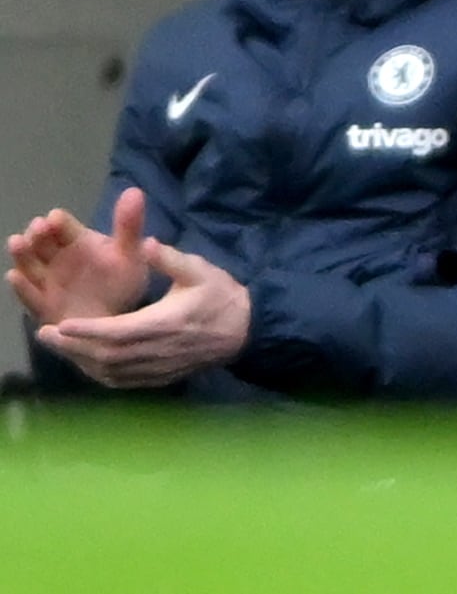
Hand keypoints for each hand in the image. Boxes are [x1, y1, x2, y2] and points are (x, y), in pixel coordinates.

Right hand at [8, 188, 154, 329]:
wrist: (114, 320)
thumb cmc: (120, 282)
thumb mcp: (130, 254)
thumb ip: (129, 226)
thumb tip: (135, 191)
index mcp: (77, 241)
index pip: (63, 226)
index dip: (58, 221)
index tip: (56, 218)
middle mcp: (57, 258)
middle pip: (42, 242)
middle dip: (38, 234)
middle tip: (38, 228)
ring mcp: (47, 281)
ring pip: (30, 265)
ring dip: (23, 254)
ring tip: (17, 242)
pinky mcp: (42, 305)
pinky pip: (30, 296)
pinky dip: (23, 287)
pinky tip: (15, 276)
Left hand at [31, 231, 249, 389]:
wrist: (245, 329)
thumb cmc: (221, 296)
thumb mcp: (200, 270)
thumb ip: (171, 259)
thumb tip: (146, 243)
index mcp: (165, 323)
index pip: (118, 331)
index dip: (87, 330)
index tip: (61, 324)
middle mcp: (156, 350)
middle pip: (106, 355)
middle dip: (72, 346)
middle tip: (43, 334)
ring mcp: (157, 368)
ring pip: (110, 371)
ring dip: (80, 360)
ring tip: (58, 346)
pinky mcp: (158, 377)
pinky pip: (121, 381)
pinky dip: (98, 374)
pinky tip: (85, 363)